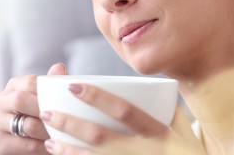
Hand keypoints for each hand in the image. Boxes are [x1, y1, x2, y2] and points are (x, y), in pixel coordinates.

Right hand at [0, 63, 66, 154]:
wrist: (19, 145)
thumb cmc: (35, 116)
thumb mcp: (43, 100)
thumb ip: (51, 84)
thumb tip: (59, 67)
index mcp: (13, 86)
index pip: (30, 82)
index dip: (48, 91)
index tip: (67, 100)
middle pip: (22, 100)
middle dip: (46, 110)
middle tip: (66, 119)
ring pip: (27, 125)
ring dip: (49, 131)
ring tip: (65, 135)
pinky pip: (25, 144)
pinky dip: (43, 147)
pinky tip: (54, 146)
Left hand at [40, 83, 204, 154]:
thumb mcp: (186, 135)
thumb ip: (172, 113)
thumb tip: (160, 88)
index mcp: (159, 133)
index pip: (124, 110)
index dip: (97, 97)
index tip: (72, 85)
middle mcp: (145, 151)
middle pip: (100, 136)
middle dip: (70, 123)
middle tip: (46, 112)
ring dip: (68, 149)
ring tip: (49, 139)